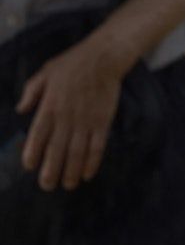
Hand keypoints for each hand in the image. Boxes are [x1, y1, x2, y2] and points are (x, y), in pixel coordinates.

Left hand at [18, 38, 128, 191]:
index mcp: (49, 106)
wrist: (104, 57)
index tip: (30, 166)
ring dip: (71, 171)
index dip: (33, 153)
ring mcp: (86, 120)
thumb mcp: (44, 73)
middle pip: (57, 149)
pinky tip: (87, 174)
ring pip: (77, 152)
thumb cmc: (72, 64)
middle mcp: (67, 117)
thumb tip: (20, 109)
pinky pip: (98, 146)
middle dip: (51, 171)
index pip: (38, 136)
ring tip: (67, 185)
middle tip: (47, 186)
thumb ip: (31, 92)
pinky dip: (93, 161)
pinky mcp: (102, 121)